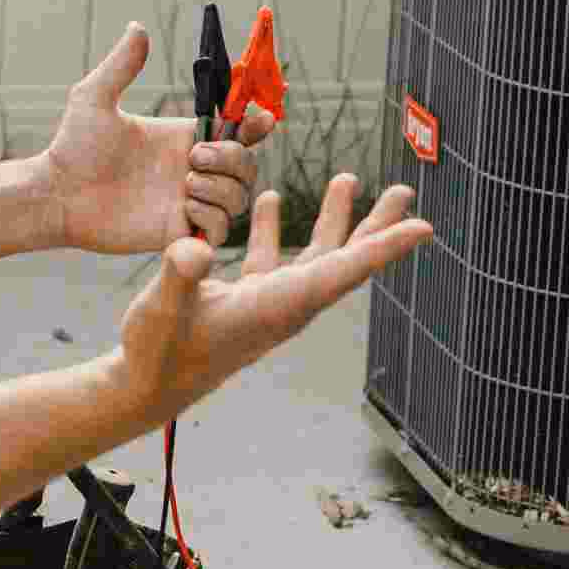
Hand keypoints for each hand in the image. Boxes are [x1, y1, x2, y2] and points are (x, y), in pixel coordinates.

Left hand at [41, 23, 274, 254]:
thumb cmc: (73, 147)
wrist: (57, 195)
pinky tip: (183, 208)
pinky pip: (221, 229)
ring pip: (238, 196)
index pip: (237, 129)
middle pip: (246, 164)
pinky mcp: (180, 231)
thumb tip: (138, 26)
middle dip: (232, 157)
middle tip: (193, 156)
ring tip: (185, 184)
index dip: (256, 124)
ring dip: (221, 188)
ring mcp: (188, 201)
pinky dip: (212, 217)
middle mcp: (192, 168)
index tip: (260, 120)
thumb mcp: (95, 98)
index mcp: (183, 136)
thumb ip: (121, 65)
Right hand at [114, 175, 431, 425]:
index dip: (385, 248)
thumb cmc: (156, 352)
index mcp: (278, 306)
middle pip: (344, 260)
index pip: (343, 272)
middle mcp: (284, 305)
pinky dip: (277, 230)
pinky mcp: (246, 302)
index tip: (424, 228)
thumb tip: (196, 248)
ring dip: (333, 219)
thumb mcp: (163, 308)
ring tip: (349, 180)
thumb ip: (180, 276)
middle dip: (376, 225)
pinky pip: (274, 260)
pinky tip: (274, 200)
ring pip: (314, 257)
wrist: (144, 388)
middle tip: (406, 192)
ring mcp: (268, 304)